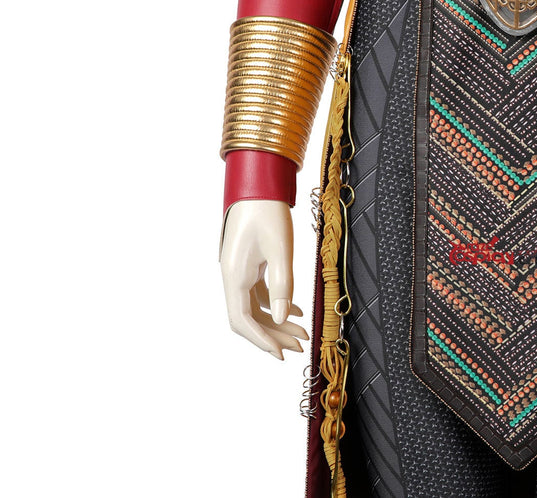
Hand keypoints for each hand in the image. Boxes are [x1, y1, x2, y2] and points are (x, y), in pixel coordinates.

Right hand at [219, 199, 308, 358]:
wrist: (259, 183)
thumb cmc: (269, 211)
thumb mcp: (281, 250)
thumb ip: (282, 285)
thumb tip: (280, 318)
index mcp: (235, 275)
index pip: (243, 320)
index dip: (261, 340)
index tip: (281, 354)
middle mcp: (233, 276)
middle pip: (249, 317)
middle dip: (273, 334)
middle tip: (299, 346)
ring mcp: (240, 271)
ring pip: (255, 306)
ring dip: (277, 321)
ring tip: (302, 332)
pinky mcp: (249, 265)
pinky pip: (258, 293)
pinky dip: (276, 304)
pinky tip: (296, 311)